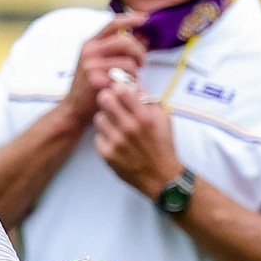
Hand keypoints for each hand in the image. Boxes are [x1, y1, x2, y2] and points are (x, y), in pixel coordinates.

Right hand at [64, 16, 145, 126]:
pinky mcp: (97, 80)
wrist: (74, 108)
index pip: (113, 23)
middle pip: (125, 41)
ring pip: (128, 62)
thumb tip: (144, 37)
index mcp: (90, 43)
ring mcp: (91, 65)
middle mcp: (89, 51)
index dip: (131, 19)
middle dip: (139, 52)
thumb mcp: (100, 62)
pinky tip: (123, 88)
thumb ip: (119, 49)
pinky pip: (124, 78)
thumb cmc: (90, 85)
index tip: (144, 19)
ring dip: (135, 72)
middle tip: (141, 63)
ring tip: (129, 79)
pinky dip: (129, 84)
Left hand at [91, 79, 184, 200]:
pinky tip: (115, 141)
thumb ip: (148, 100)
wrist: (160, 176)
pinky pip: (98, 137)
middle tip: (111, 104)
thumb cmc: (163, 145)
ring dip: (106, 120)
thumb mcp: (163, 118)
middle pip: (104, 100)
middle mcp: (129, 128)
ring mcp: (117, 142)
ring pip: (98, 118)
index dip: (118, 88)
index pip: (121, 90)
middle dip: (107, 99)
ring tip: (115, 126)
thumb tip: (132, 83)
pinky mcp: (108, 154)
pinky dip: (105, 137)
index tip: (119, 91)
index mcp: (144, 116)